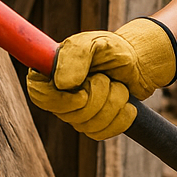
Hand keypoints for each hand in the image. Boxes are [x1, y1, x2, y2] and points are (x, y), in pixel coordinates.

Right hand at [25, 18, 176, 140]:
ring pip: (87, 125)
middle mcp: (59, 95)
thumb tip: (62, 84)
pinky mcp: (92, 125)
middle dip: (97, 96)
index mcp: (51, 72)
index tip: (82, 94)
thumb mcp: (96, 43)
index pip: (39, 94)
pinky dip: (119, 119)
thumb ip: (77, 56)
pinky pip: (101, 133)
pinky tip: (127, 105)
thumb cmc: (114, 51)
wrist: (138, 65)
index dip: (59, 100)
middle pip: (67, 114)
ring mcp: (74, 112)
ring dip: (112, 104)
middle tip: (107, 79)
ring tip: (119, 87)